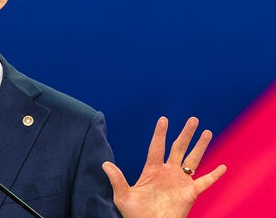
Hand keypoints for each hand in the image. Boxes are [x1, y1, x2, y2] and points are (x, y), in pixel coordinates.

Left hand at [102, 117, 226, 217]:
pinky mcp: (190, 193)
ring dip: (200, 146)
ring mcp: (180, 182)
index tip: (164, 119)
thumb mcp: (123, 196)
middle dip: (186, 134)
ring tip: (207, 132)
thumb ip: (117, 179)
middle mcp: (168, 172)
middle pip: (179, 148)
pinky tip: (223, 167)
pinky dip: (214, 175)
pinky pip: (204, 182)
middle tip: (193, 119)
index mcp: (152, 170)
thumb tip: (104, 164)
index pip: (157, 147)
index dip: (160, 133)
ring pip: (193, 159)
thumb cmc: (135, 214)